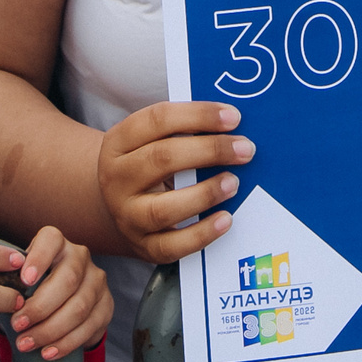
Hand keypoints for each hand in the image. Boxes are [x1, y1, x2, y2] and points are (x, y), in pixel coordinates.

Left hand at [6, 226, 110, 360]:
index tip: (24, 280)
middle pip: (68, 279)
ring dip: (50, 330)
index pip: (51, 240)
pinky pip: (89, 327)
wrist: (63, 303)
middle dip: (40, 307)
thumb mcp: (21, 278)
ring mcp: (97, 281)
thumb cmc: (34, 288)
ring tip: (27, 344)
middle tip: (17, 326)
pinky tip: (48, 352)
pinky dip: (66, 343)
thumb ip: (11, 282)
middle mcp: (80, 257)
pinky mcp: (106, 305)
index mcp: (57, 243)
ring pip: (79, 307)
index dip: (39, 258)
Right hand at [97, 102, 256, 263]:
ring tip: (233, 182)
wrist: (119, 208)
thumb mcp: (151, 141)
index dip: (198, 115)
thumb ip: (184, 130)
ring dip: (205, 193)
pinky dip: (201, 234)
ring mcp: (127, 215)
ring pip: (163, 208)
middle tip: (244, 149)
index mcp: (118, 142)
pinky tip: (225, 219)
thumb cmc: (148, 166)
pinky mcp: (143, 246)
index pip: (157, 120)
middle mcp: (116, 178)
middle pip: (162, 159)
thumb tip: (232, 124)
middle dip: (210, 151)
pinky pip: (172, 245)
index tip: (233, 117)